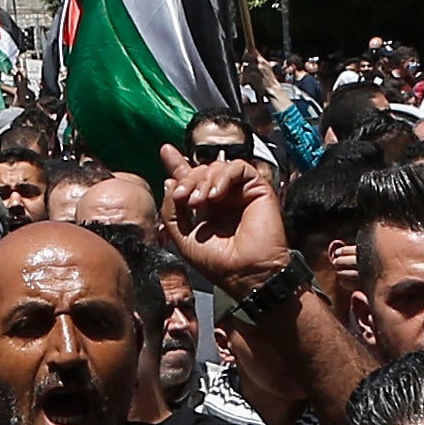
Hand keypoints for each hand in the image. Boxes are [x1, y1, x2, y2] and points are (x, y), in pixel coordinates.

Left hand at [158, 141, 293, 293]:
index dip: (179, 165)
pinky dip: (223, 176)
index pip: (192, 180)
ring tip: (198, 202)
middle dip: (187, 179)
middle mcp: (224, 198)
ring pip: (217, 167)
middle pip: (201, 170)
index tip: (166, 151)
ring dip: (202, 180)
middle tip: (181, 196)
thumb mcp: (183, 238)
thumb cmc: (218, 263)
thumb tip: (169, 182)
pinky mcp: (257, 188)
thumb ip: (172, 211)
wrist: (245, 273)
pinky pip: (238, 168)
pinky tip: (216, 195)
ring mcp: (240, 193)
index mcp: (207, 208)